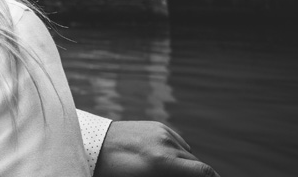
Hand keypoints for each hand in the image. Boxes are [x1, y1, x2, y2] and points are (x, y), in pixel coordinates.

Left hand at [96, 120, 218, 176]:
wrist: (92, 144)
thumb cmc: (116, 171)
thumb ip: (172, 175)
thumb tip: (194, 173)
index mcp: (163, 161)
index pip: (205, 172)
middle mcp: (165, 143)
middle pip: (197, 164)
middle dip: (195, 174)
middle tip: (180, 176)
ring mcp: (162, 132)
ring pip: (187, 153)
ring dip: (185, 164)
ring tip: (167, 170)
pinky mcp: (157, 126)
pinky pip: (177, 142)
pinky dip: (177, 152)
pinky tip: (163, 159)